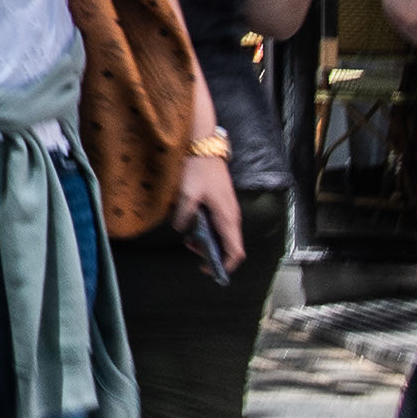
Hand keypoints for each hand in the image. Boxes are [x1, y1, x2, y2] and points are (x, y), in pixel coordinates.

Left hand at [174, 151, 245, 265]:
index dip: (226, 265)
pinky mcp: (221, 203)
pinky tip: (192, 227)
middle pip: (229, 246)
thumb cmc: (199, 169)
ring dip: (208, 242)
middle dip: (213, 255)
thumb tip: (181, 229)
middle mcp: (231, 216)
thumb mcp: (186, 194)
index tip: (211, 271)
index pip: (235, 251)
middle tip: (193, 252)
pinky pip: (218, 224)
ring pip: (223, 235)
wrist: (204, 146)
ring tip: (190, 240)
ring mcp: (228, 209)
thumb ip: (183, 215)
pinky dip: (207, 231)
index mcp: (227, 218)